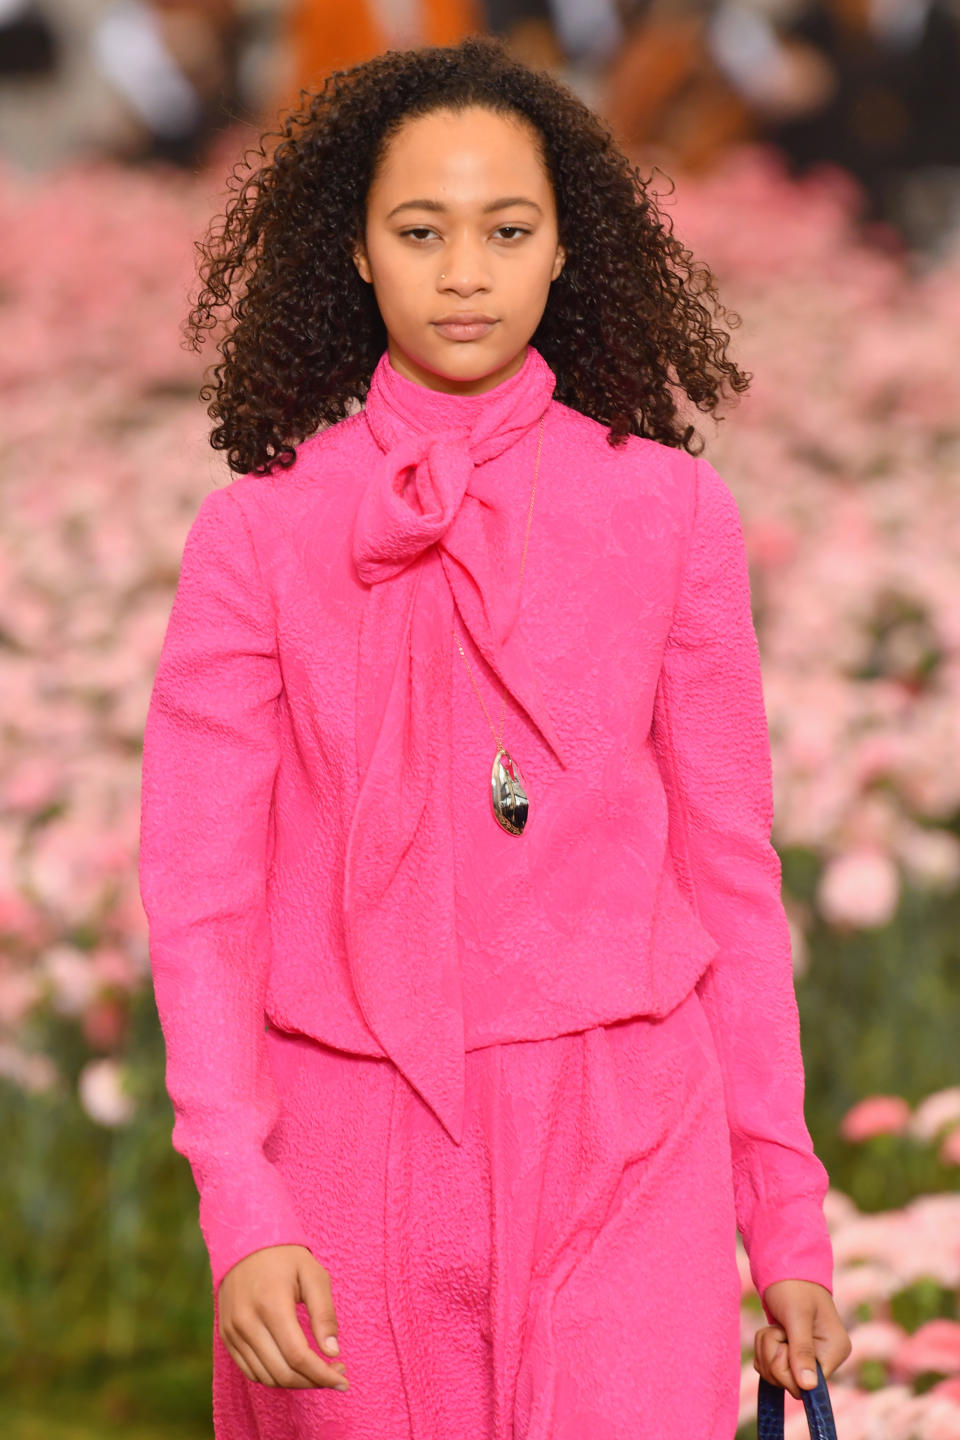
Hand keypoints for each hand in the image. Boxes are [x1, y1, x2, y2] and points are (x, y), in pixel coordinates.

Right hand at [218, 1244, 349, 1389]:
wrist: (244, 1243)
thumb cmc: (285, 1258)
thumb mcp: (313, 1275)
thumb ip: (324, 1314)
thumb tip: (332, 1352)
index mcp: (271, 1304)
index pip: (298, 1356)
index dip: (322, 1374)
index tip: (343, 1380)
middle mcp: (247, 1322)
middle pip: (282, 1373)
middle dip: (313, 1381)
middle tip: (335, 1375)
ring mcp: (233, 1332)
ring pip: (266, 1377)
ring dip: (295, 1383)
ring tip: (317, 1371)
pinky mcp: (227, 1337)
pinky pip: (251, 1372)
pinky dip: (275, 1377)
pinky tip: (293, 1367)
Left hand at [755, 1279, 851, 1400]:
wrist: (785, 1268)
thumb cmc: (794, 1286)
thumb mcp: (797, 1315)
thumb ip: (802, 1349)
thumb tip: (808, 1387)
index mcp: (835, 1351)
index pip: (811, 1386)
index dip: (789, 1369)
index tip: (784, 1343)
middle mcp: (825, 1359)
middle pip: (790, 1383)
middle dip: (774, 1356)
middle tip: (777, 1330)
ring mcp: (808, 1358)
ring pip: (776, 1376)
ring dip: (766, 1350)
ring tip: (776, 1326)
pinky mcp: (792, 1356)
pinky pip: (769, 1368)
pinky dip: (763, 1350)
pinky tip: (772, 1331)